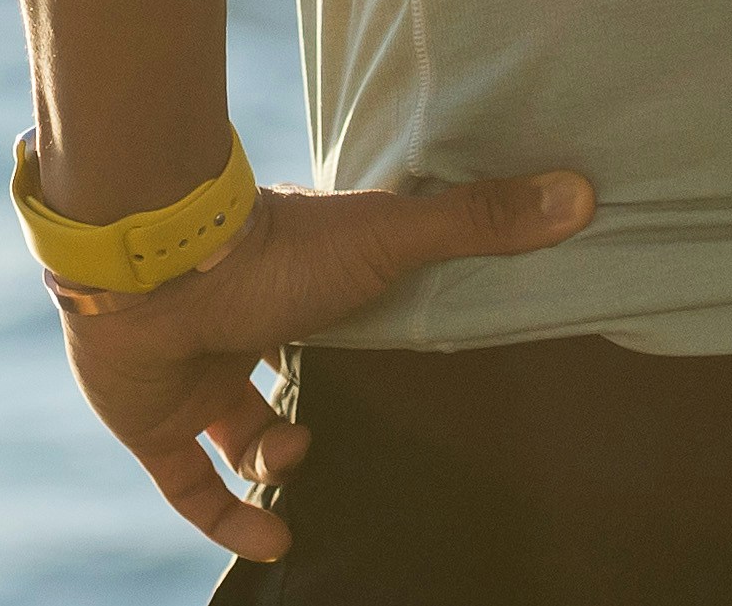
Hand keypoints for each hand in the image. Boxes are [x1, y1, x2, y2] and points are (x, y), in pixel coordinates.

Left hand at [52, 168, 595, 561]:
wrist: (153, 265)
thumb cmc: (272, 249)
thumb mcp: (390, 237)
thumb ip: (477, 223)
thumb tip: (580, 194)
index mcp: (287, 282)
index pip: (323, 316)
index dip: (349, 347)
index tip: (389, 374)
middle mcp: (234, 328)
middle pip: (272, 379)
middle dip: (304, 418)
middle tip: (334, 440)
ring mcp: (189, 375)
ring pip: (235, 436)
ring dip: (275, 463)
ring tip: (296, 457)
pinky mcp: (151, 423)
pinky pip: (190, 488)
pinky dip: (228, 520)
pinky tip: (273, 537)